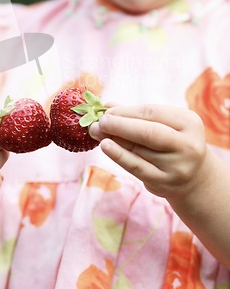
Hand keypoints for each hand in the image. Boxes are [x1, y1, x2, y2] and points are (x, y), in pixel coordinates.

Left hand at [90, 104, 206, 198]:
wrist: (193, 176)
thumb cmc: (171, 142)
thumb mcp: (163, 124)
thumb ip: (136, 115)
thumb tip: (106, 106)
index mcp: (189, 123)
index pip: (152, 113)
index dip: (126, 111)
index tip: (106, 111)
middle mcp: (187, 145)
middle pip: (148, 132)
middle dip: (120, 125)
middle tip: (99, 121)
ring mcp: (177, 166)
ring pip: (139, 150)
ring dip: (114, 139)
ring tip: (96, 132)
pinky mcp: (164, 182)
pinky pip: (136, 167)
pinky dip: (118, 156)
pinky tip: (106, 146)